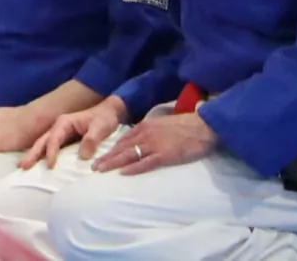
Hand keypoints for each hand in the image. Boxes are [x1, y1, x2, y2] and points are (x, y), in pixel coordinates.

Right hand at [21, 96, 126, 169]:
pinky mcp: (65, 139)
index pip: (53, 139)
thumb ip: (91, 140)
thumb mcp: (100, 127)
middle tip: (22, 166)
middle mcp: (59, 127)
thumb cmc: (104, 118)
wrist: (110, 112)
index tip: (50, 166)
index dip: (51, 153)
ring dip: (34, 155)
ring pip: (43, 144)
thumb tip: (82, 157)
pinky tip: (38, 163)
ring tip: (23, 166)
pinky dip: (43, 155)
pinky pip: (51, 148)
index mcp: (64, 122)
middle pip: (42, 141)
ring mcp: (60, 133)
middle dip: (32, 153)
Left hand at [93, 111, 216, 175]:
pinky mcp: (165, 155)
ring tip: (101, 170)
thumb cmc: (186, 125)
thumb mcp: (162, 123)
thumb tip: (144, 138)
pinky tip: (123, 173)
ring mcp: (154, 145)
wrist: (203, 125)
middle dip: (106, 157)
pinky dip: (133, 168)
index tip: (100, 156)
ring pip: (128, 155)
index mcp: (145, 126)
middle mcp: (145, 135)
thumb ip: (151, 130)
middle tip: (93, 167)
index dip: (111, 149)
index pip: (123, 139)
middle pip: (121, 148)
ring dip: (113, 163)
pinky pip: (146, 163)